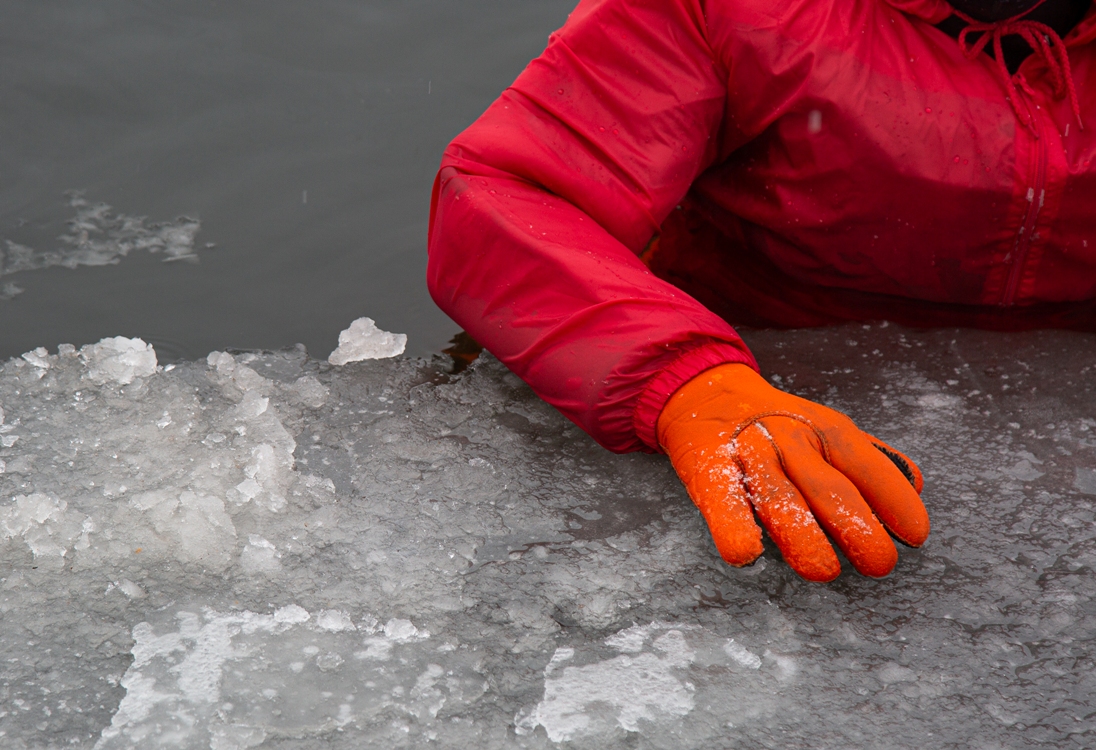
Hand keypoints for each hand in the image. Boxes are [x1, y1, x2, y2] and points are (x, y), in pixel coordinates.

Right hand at [657, 363, 928, 580]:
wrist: (702, 395)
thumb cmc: (776, 425)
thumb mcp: (825, 427)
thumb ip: (870, 457)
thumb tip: (916, 485)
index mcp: (824, 429)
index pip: (866, 464)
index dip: (894, 499)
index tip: (914, 535)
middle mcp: (789, 438)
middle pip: (828, 487)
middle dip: (858, 529)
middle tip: (879, 563)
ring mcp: (747, 454)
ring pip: (779, 499)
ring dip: (803, 538)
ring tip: (823, 571)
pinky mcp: (707, 472)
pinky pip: (722, 503)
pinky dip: (734, 528)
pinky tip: (747, 553)